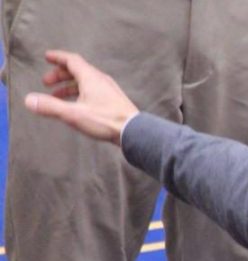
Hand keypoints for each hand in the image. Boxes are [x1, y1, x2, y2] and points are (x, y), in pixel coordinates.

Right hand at [24, 49, 138, 143]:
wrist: (134, 133)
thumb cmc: (106, 121)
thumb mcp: (73, 114)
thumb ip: (51, 107)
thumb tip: (29, 101)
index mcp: (90, 77)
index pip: (71, 60)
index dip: (57, 57)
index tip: (47, 57)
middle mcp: (100, 80)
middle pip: (77, 71)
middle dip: (60, 75)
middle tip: (47, 83)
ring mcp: (109, 91)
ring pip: (85, 83)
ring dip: (70, 88)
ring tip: (58, 98)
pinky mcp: (115, 103)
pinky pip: (94, 93)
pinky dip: (81, 95)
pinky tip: (77, 107)